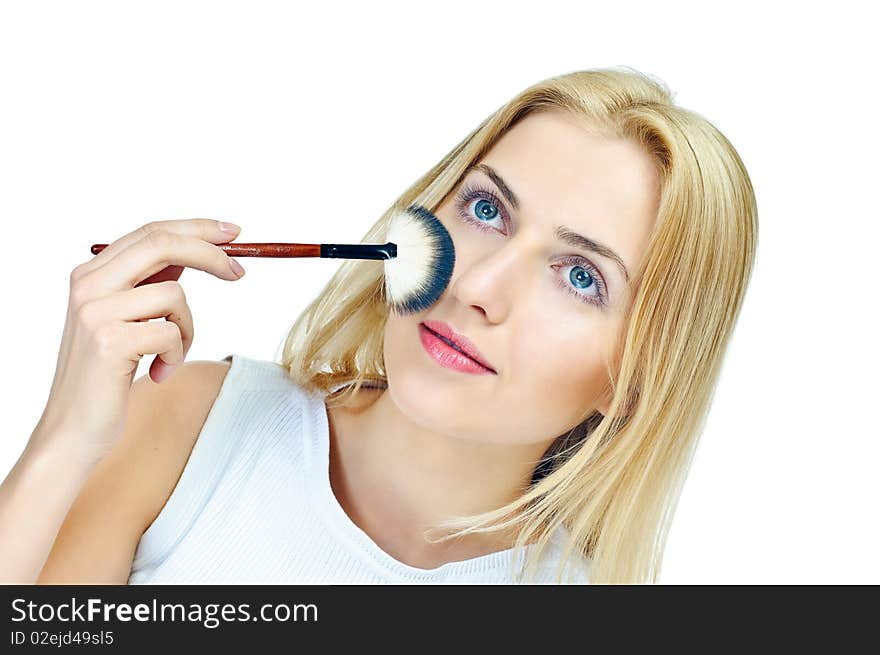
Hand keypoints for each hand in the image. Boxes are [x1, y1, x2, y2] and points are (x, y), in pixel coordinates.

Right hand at [33, 218, 245, 461]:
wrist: (73, 430)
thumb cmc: (107, 377)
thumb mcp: (125, 321)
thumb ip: (147, 285)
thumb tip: (193, 252)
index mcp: (90, 274)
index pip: (151, 232)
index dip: (197, 228)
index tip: (233, 232)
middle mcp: (87, 285)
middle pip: (163, 245)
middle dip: (211, 254)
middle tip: (239, 272)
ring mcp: (95, 312)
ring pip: (175, 295)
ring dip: (187, 330)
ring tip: (169, 356)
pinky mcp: (110, 341)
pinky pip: (171, 333)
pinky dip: (177, 356)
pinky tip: (158, 374)